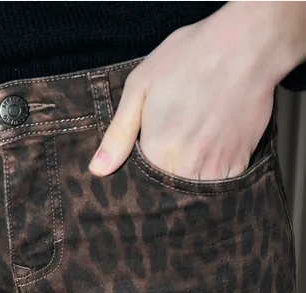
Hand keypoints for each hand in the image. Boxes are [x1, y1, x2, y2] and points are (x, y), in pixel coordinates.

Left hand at [88, 1, 305, 179]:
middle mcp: (185, 167)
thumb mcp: (141, 87)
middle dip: (163, 184)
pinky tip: (210, 150)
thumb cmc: (189, 59)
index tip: (144, 166)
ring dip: (188, 180)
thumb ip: (119, 134)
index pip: (142, 187)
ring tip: (190, 150)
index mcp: (157, 152)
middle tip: (171, 151)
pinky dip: (213, 176)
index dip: (141, 180)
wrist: (246, 46)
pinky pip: (221, 185)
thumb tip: (97, 169)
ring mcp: (214, 168)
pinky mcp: (238, 164)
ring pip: (194, 194)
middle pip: (167, 195)